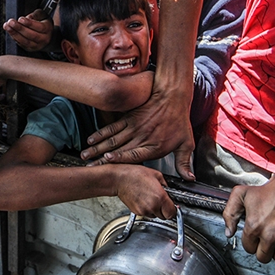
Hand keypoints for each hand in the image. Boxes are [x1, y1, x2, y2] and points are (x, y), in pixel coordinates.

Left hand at [3, 9, 53, 51]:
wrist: (46, 36)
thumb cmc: (43, 23)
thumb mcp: (42, 15)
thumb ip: (36, 14)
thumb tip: (28, 17)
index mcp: (48, 29)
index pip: (39, 27)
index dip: (29, 23)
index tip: (20, 19)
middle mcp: (43, 39)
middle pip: (32, 35)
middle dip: (20, 28)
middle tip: (11, 22)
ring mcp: (36, 45)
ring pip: (25, 41)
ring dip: (14, 34)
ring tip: (7, 26)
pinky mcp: (30, 49)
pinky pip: (21, 44)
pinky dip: (14, 37)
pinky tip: (9, 31)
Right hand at [81, 90, 195, 180]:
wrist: (172, 96)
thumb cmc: (179, 120)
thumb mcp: (186, 143)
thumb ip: (184, 162)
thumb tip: (188, 178)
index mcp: (153, 146)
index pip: (133, 155)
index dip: (119, 159)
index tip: (107, 161)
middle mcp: (140, 137)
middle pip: (118, 150)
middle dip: (102, 159)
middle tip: (89, 165)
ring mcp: (133, 127)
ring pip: (112, 139)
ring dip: (98, 147)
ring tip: (85, 154)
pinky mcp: (129, 118)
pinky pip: (112, 127)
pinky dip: (101, 133)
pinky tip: (92, 139)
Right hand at [114, 165, 176, 219]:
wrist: (119, 178)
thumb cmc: (135, 174)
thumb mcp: (156, 174)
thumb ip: (166, 185)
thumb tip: (169, 192)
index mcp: (160, 197)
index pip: (173, 213)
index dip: (173, 209)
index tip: (172, 205)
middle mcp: (152, 206)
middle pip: (165, 216)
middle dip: (165, 209)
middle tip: (161, 200)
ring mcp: (144, 210)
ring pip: (155, 215)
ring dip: (155, 209)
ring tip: (150, 197)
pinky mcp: (137, 212)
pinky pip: (146, 214)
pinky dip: (147, 209)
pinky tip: (144, 199)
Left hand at [222, 178, 274, 262]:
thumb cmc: (271, 190)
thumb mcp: (241, 195)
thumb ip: (230, 213)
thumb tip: (229, 232)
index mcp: (255, 226)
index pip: (249, 248)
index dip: (251, 242)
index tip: (256, 236)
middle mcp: (271, 235)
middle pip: (263, 257)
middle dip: (263, 248)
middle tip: (267, 238)